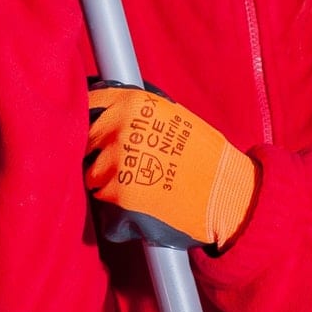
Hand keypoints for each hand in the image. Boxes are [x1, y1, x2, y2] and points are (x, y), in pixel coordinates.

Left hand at [85, 81, 259, 251]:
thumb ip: (136, 110)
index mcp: (131, 104)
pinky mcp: (119, 196)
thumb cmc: (202, 153)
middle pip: (86, 142)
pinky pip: (103, 202)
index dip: (89, 117)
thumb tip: (106, 104)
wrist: (225, 192)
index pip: (89, 103)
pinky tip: (141, 203)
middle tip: (124, 163)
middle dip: (99, 153)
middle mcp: (119, 129)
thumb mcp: (171, 114)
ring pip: (92, 175)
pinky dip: (117, 207)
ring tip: (138, 184)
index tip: (93, 126)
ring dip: (107, 182)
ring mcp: (116, 164)